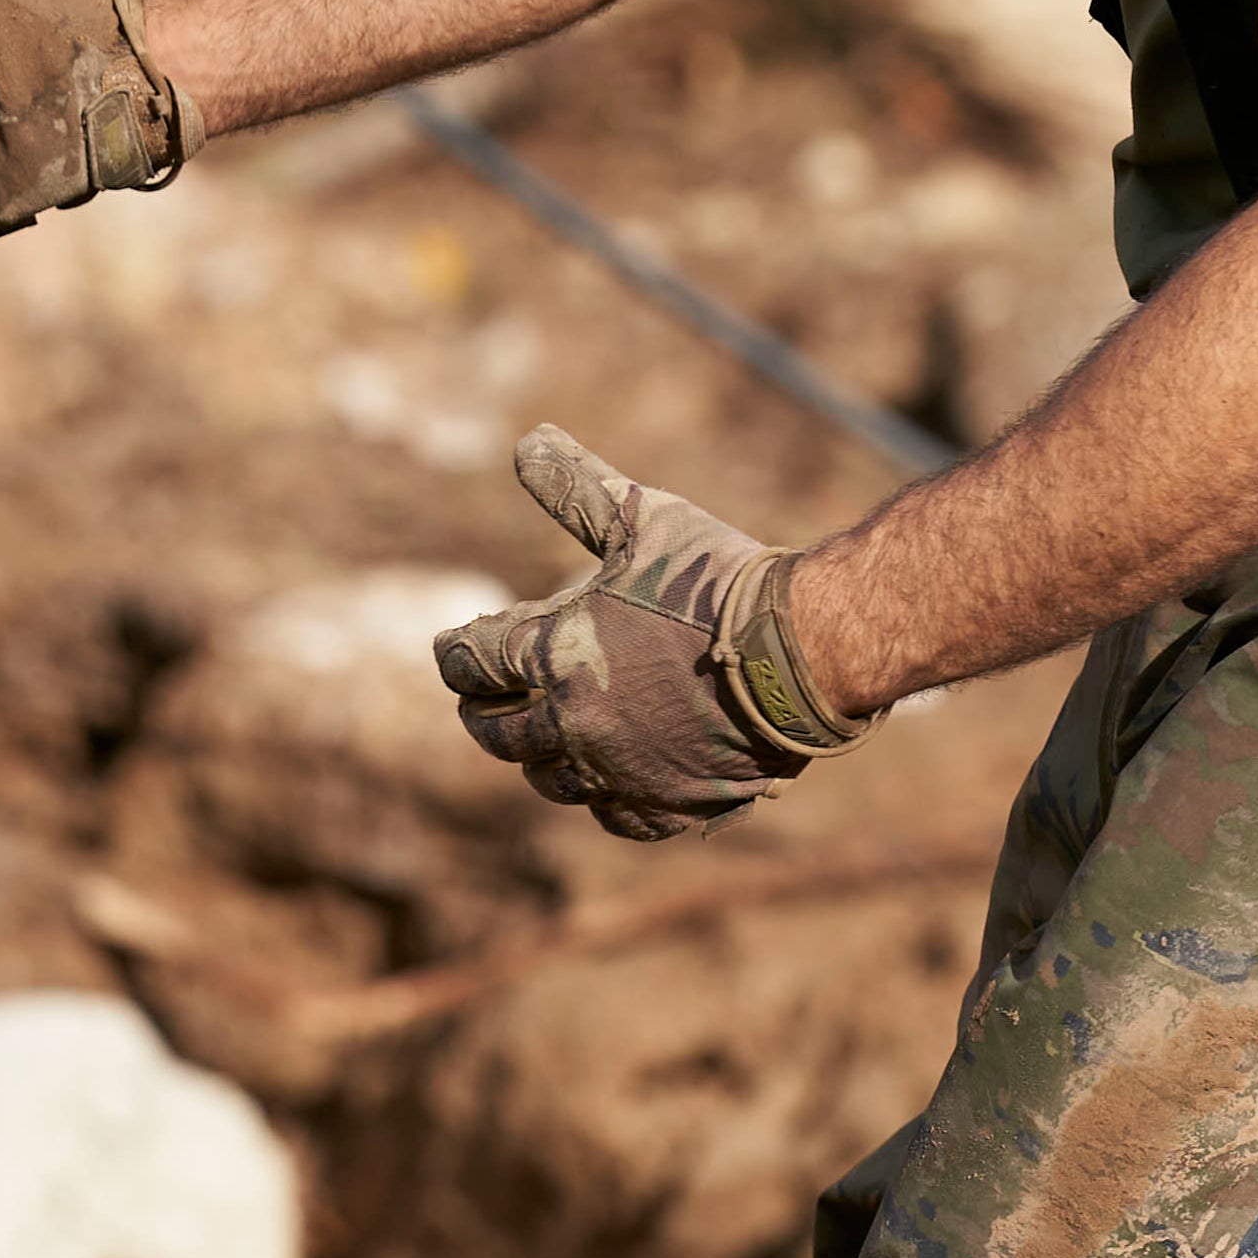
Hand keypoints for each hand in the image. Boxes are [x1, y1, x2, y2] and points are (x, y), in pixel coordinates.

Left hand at [433, 427, 868, 842]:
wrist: (804, 650)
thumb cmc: (718, 578)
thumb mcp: (642, 518)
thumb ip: (576, 487)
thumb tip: (526, 440)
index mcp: (556, 656)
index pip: (472, 664)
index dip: (457, 653)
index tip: (453, 648)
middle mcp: (576, 725)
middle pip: (498, 734)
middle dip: (483, 711)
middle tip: (481, 700)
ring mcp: (623, 773)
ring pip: (552, 781)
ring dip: (538, 759)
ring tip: (540, 741)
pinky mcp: (672, 805)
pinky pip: (618, 817)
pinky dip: (604, 800)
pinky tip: (605, 783)